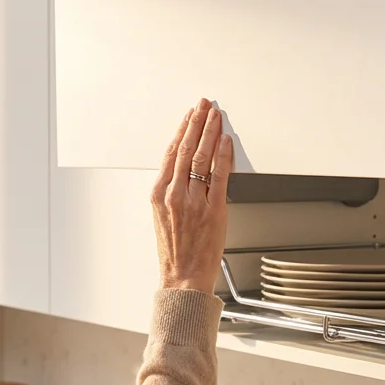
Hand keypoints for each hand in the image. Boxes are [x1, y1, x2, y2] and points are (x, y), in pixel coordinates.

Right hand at [151, 98, 232, 293]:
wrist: (183, 277)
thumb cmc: (175, 251)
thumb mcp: (163, 216)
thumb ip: (173, 191)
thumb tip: (186, 168)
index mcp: (159, 194)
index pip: (171, 153)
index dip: (182, 130)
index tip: (189, 115)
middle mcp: (174, 195)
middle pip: (187, 149)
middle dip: (197, 123)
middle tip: (205, 106)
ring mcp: (194, 202)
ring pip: (202, 158)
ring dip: (210, 133)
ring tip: (216, 117)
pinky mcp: (213, 210)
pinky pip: (219, 176)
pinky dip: (223, 156)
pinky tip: (225, 142)